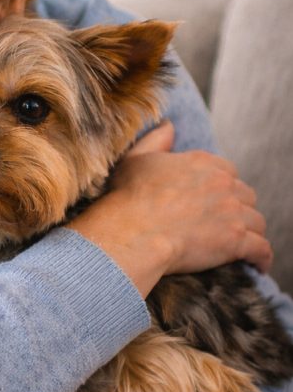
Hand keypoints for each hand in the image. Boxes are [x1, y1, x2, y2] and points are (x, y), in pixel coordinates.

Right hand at [68, 122, 272, 297]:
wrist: (133, 232)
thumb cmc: (129, 198)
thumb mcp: (136, 159)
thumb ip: (156, 140)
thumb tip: (168, 126)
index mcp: (202, 163)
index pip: (227, 171)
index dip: (222, 186)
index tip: (215, 199)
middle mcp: (222, 184)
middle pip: (245, 195)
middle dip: (239, 207)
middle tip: (226, 222)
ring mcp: (232, 212)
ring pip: (256, 221)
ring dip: (250, 231)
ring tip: (244, 244)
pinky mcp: (236, 241)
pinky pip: (261, 249)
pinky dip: (262, 257)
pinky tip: (258, 265)